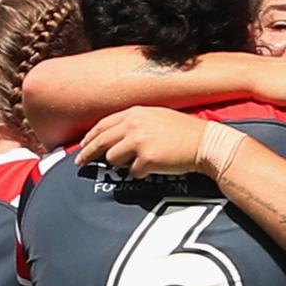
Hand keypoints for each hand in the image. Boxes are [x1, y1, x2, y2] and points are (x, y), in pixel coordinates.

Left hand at [76, 107, 213, 176]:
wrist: (205, 143)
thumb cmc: (184, 131)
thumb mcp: (157, 117)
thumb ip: (134, 123)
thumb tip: (115, 138)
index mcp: (135, 113)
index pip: (103, 125)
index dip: (90, 137)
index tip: (82, 145)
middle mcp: (133, 125)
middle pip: (100, 141)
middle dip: (87, 153)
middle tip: (80, 163)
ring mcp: (139, 142)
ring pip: (113, 158)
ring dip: (122, 163)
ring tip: (140, 161)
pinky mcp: (147, 159)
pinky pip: (133, 172)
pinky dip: (142, 173)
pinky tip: (155, 167)